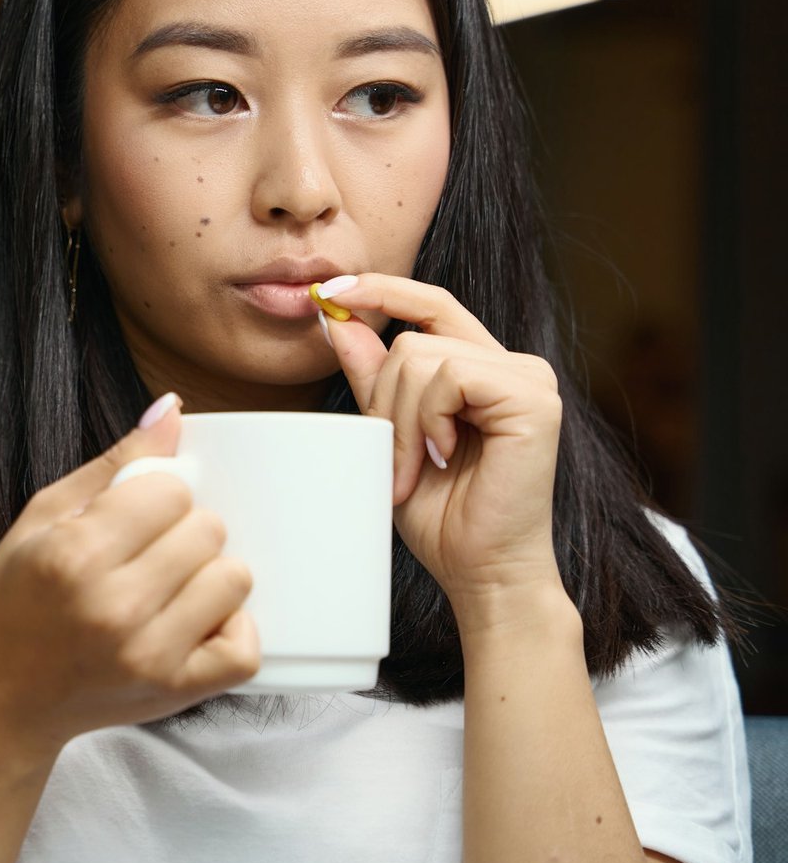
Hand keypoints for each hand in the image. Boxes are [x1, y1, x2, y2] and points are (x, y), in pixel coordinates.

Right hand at [0, 394, 260, 755]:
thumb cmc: (14, 601)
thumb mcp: (42, 518)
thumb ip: (113, 465)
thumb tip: (174, 409)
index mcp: (74, 554)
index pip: (171, 490)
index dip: (156, 496)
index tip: (132, 517)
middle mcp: (114, 606)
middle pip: (207, 530)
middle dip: (182, 532)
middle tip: (147, 554)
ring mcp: (148, 654)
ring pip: (233, 579)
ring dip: (208, 576)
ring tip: (170, 588)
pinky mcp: (174, 692)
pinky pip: (246, 648)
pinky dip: (229, 628)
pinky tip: (195, 621)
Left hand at [319, 274, 563, 608]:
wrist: (479, 572)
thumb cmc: (440, 515)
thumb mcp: (389, 436)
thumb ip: (373, 378)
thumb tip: (339, 320)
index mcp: (483, 367)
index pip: (430, 304)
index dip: (381, 289)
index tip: (326, 292)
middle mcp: (514, 365)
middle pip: (414, 338)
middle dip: (384, 401)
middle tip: (395, 463)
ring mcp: (529, 379)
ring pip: (422, 357)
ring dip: (402, 421)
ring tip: (418, 469)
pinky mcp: (535, 399)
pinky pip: (450, 376)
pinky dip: (428, 420)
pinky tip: (445, 456)